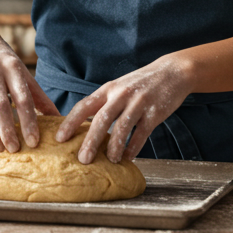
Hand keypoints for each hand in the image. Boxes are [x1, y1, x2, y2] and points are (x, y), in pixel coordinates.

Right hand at [0, 29, 59, 152]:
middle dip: (7, 131)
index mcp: (12, 67)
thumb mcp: (22, 72)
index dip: (28, 122)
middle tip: (14, 149)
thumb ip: (38, 96)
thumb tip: (57, 118)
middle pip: (0, 105)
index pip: (22, 98)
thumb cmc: (3, 61)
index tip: (33, 142)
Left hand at [55, 56, 192, 163]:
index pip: (84, 106)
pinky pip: (141, 133)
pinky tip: (129, 157)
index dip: (70, 122)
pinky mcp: (154, 113)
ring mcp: (138, 103)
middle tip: (82, 159)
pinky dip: (134, 147)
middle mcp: (121, 94)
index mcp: (108, 89)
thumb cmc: (141, 83)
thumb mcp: (119, 87)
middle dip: (90, 141)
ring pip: (122, 128)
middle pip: (101, 119)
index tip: (59, 138)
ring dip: (114, 147)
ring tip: (110, 161)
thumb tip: (86, 127)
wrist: (173, 72)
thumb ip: (105, 103)